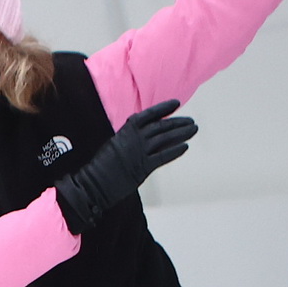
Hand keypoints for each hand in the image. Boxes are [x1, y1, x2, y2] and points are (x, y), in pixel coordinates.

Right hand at [54, 101, 199, 232]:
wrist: (94, 182)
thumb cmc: (101, 166)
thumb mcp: (114, 144)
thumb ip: (129, 138)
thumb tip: (143, 136)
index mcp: (126, 130)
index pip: (149, 115)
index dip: (163, 108)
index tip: (176, 104)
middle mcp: (135, 138)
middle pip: (161, 127)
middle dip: (178, 123)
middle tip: (191, 122)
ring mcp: (140, 152)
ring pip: (165, 139)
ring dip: (181, 134)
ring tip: (193, 130)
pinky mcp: (144, 167)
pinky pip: (163, 156)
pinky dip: (175, 151)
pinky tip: (185, 147)